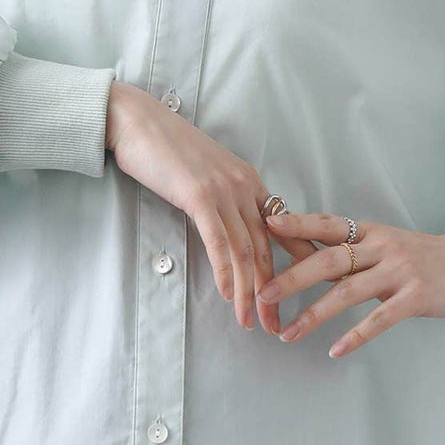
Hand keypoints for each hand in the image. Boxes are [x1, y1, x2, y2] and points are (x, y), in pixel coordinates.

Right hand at [105, 82, 319, 333]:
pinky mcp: (199, 195)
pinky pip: (218, 241)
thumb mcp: (205, 172)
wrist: (136, 121)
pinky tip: (228, 295)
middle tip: (275, 324)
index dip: (297, 262)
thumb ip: (223, 197)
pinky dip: (226, 271)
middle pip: (266, 247)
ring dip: (249, 291)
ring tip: (250, 322)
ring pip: (245, 250)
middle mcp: (244, 186)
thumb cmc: (164, 147)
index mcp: (248, 180)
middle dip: (274, 290)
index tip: (307, 292)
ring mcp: (223, 190)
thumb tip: (227, 225)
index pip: (283, 227)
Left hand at [255, 211, 444, 357]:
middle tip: (263, 292)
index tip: (266, 224)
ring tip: (287, 333)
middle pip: (329, 258)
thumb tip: (305, 260)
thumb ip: (351, 253)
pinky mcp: (416, 297)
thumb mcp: (386, 246)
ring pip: (347, 291)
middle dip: (293, 276)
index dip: (297, 223)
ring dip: (314, 314)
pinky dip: (354, 336)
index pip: (327, 223)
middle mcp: (381, 247)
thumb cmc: (424, 258)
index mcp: (370, 232)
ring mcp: (399, 271)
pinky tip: (334, 350)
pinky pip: (379, 319)